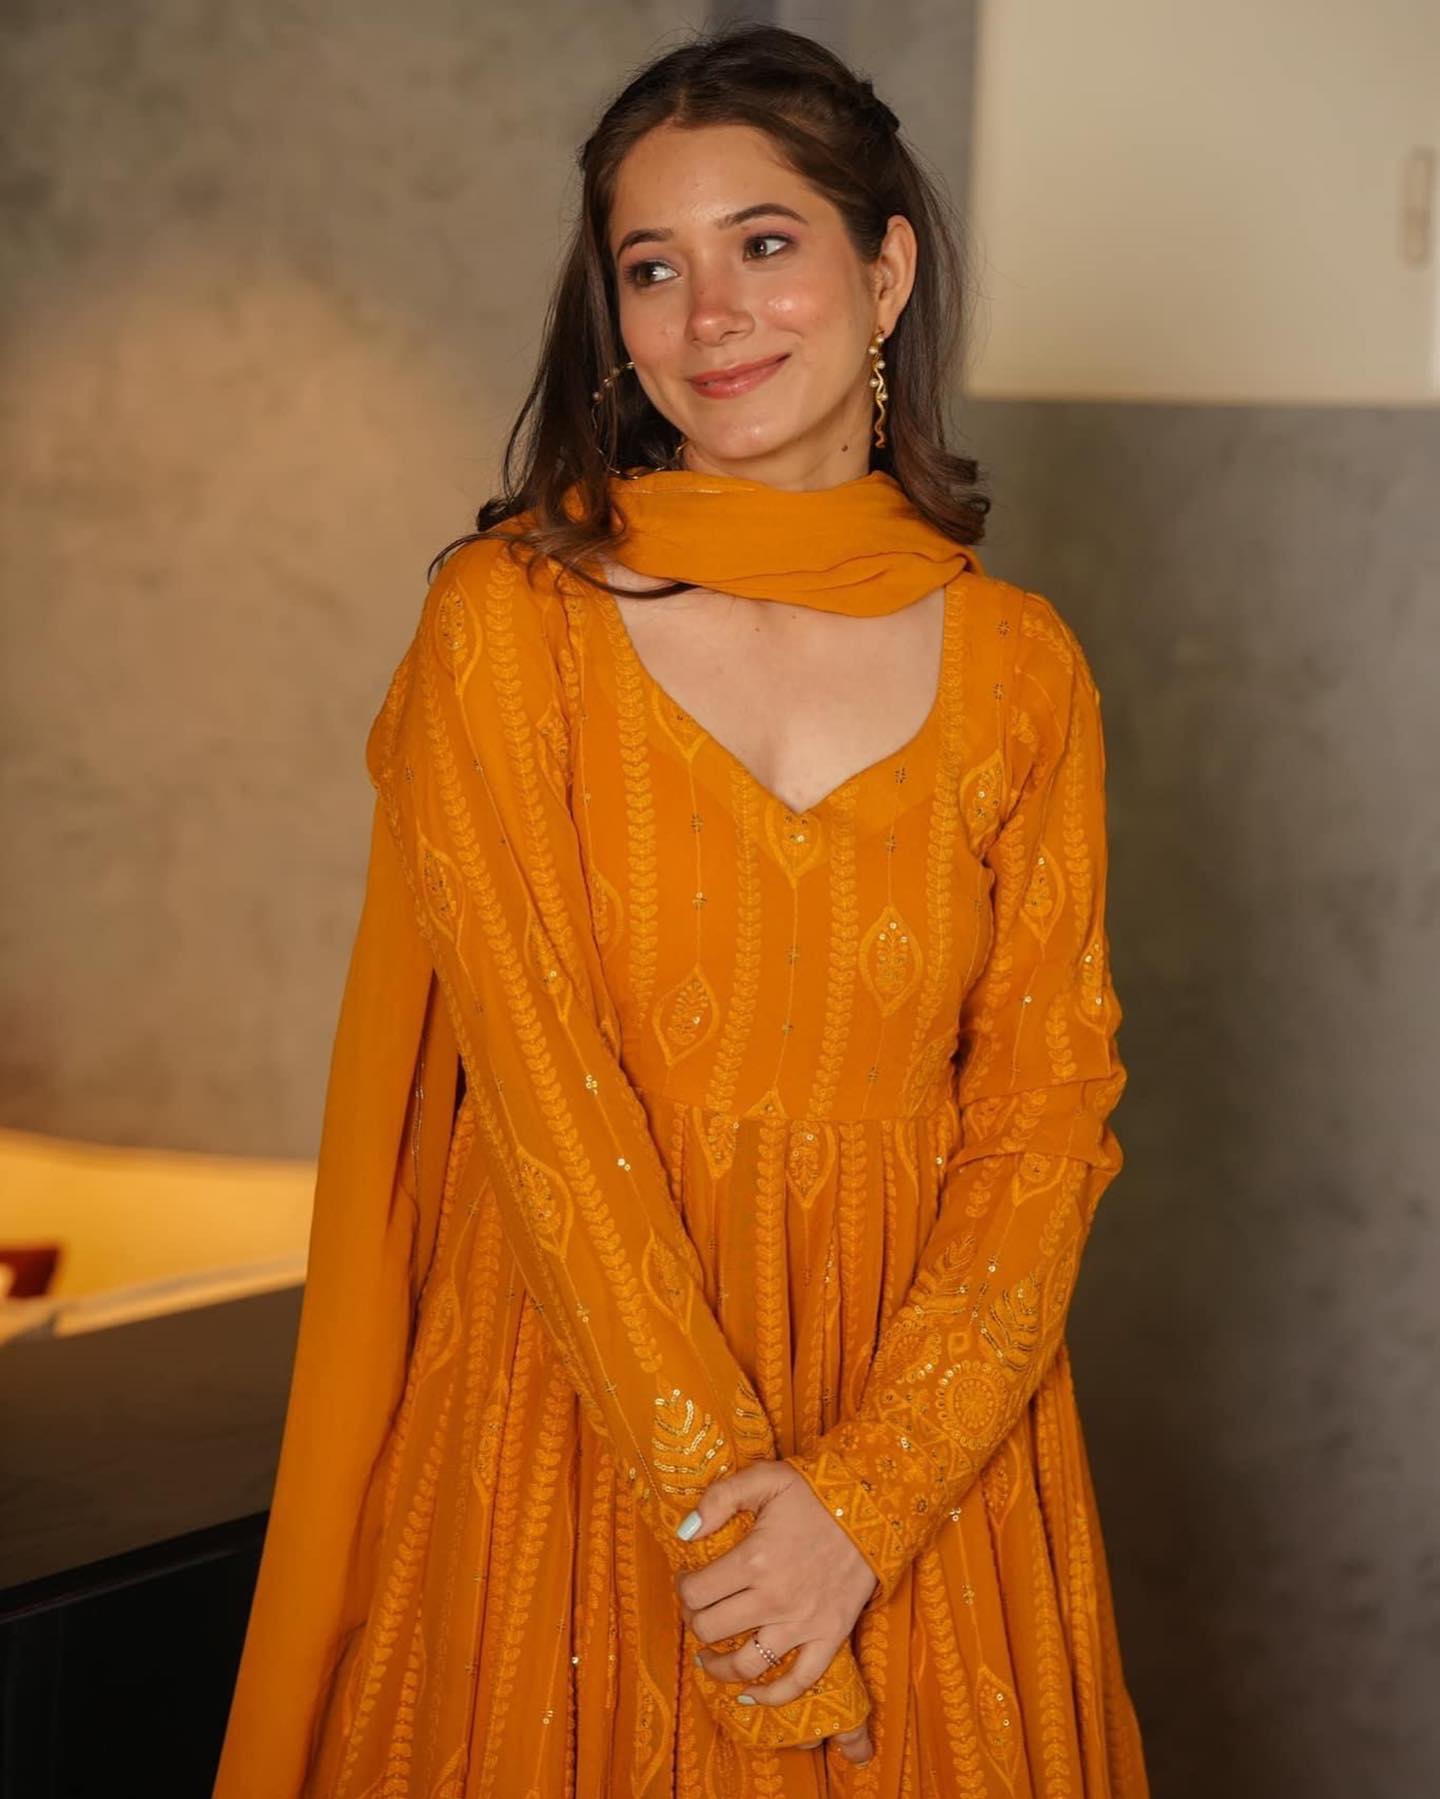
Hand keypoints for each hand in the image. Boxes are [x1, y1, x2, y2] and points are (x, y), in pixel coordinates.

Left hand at [674, 1459, 878, 1764]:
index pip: (696, 1593)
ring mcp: (803, 1624)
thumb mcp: (765, 1478)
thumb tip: (683, 1532)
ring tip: (707, 1658)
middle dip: (695, 1622)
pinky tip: (748, 1696)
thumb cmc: (815, 1493)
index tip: (687, 1580)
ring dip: (718, 1667)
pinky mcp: (830, 1638)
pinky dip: (770, 1697)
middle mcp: (774, 1599)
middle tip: (697, 1612)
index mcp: (754, 1559)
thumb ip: (719, 1498)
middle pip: (712, 1630)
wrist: (873, 1509)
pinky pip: (797, 1682)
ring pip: (746, 1665)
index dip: (683, 1588)